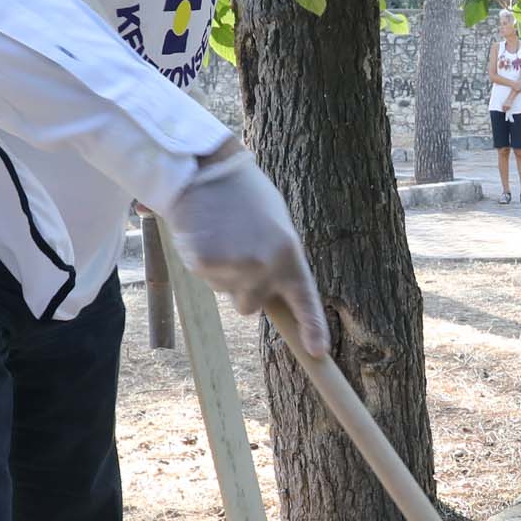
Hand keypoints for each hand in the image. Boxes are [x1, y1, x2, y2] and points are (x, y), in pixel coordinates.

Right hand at [167, 149, 329, 356]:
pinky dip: (202, 261)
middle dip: (244, 289)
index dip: (312, 326)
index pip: (304, 298)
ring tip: (221, 235)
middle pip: (251, 306)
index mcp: (288, 252)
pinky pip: (205, 278)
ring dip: (223, 273)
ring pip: (226, 292)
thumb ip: (280, 259)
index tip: (318, 351)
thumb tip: (277, 291)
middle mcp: (263, 265)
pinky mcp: (203, 264)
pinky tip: (204, 234)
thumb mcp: (276, 224)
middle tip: (238, 250)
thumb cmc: (245, 193)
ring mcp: (232, 267)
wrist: (206, 169)